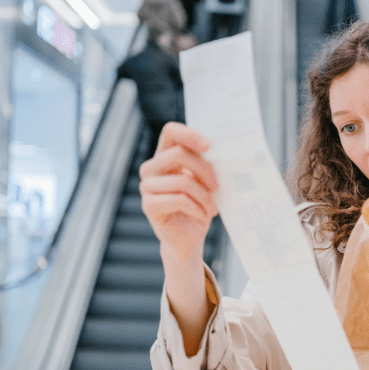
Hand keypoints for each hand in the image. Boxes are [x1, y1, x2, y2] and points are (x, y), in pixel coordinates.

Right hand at [139, 122, 218, 261]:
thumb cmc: (199, 206)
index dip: (189, 134)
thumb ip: (205, 164)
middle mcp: (151, 168)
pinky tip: (201, 214)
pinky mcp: (149, 205)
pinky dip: (196, 208)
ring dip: (203, 196)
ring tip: (212, 207)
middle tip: (216, 188)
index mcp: (165, 156)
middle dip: (205, 171)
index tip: (209, 146)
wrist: (189, 237)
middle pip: (179, 154)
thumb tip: (221, 151)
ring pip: (182, 180)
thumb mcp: (205, 181)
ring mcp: (147, 187)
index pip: (170, 132)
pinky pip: (179, 200)